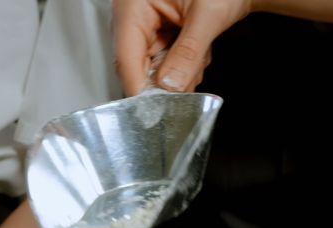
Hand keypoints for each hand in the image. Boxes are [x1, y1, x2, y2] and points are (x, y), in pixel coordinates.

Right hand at [112, 0, 250, 93]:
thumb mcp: (207, 16)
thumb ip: (188, 53)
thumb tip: (170, 85)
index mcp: (133, 5)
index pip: (126, 56)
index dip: (139, 87)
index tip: (153, 112)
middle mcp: (133, 15)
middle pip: (137, 66)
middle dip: (169, 78)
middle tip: (194, 71)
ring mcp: (146, 25)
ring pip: (154, 68)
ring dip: (181, 70)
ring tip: (201, 50)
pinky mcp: (158, 34)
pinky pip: (165, 62)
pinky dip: (184, 64)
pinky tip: (199, 50)